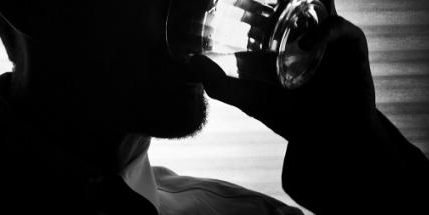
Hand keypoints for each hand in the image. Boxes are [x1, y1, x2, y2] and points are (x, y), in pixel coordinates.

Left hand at [192, 15, 373, 140]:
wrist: (329, 139)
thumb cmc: (291, 117)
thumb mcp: (250, 100)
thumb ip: (221, 85)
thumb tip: (191, 62)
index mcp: (284, 39)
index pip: (271, 9)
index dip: (259, 3)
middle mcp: (307, 32)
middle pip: (296, 1)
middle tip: (252, 0)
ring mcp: (330, 38)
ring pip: (317, 5)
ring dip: (301, 3)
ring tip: (283, 10)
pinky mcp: (352, 48)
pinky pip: (338, 28)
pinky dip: (323, 31)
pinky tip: (305, 44)